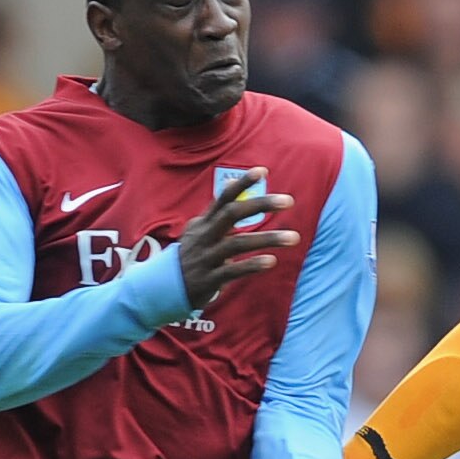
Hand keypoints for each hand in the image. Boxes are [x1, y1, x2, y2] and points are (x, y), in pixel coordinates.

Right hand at [178, 170, 298, 310]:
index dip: (242, 183)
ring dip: (267, 238)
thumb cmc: (191, 256)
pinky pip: (232, 270)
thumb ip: (216, 214)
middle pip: (232, 214)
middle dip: (260, 204)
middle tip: (289, 201)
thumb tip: (230, 187)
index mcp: (204, 223)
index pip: (224, 198)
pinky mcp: (209, 279)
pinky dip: (252, 265)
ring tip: (294, 238)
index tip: (263, 171)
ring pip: (237, 243)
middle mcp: (205, 236)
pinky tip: (271, 261)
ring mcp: (206, 257)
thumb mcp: (199, 231)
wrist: (165, 287)